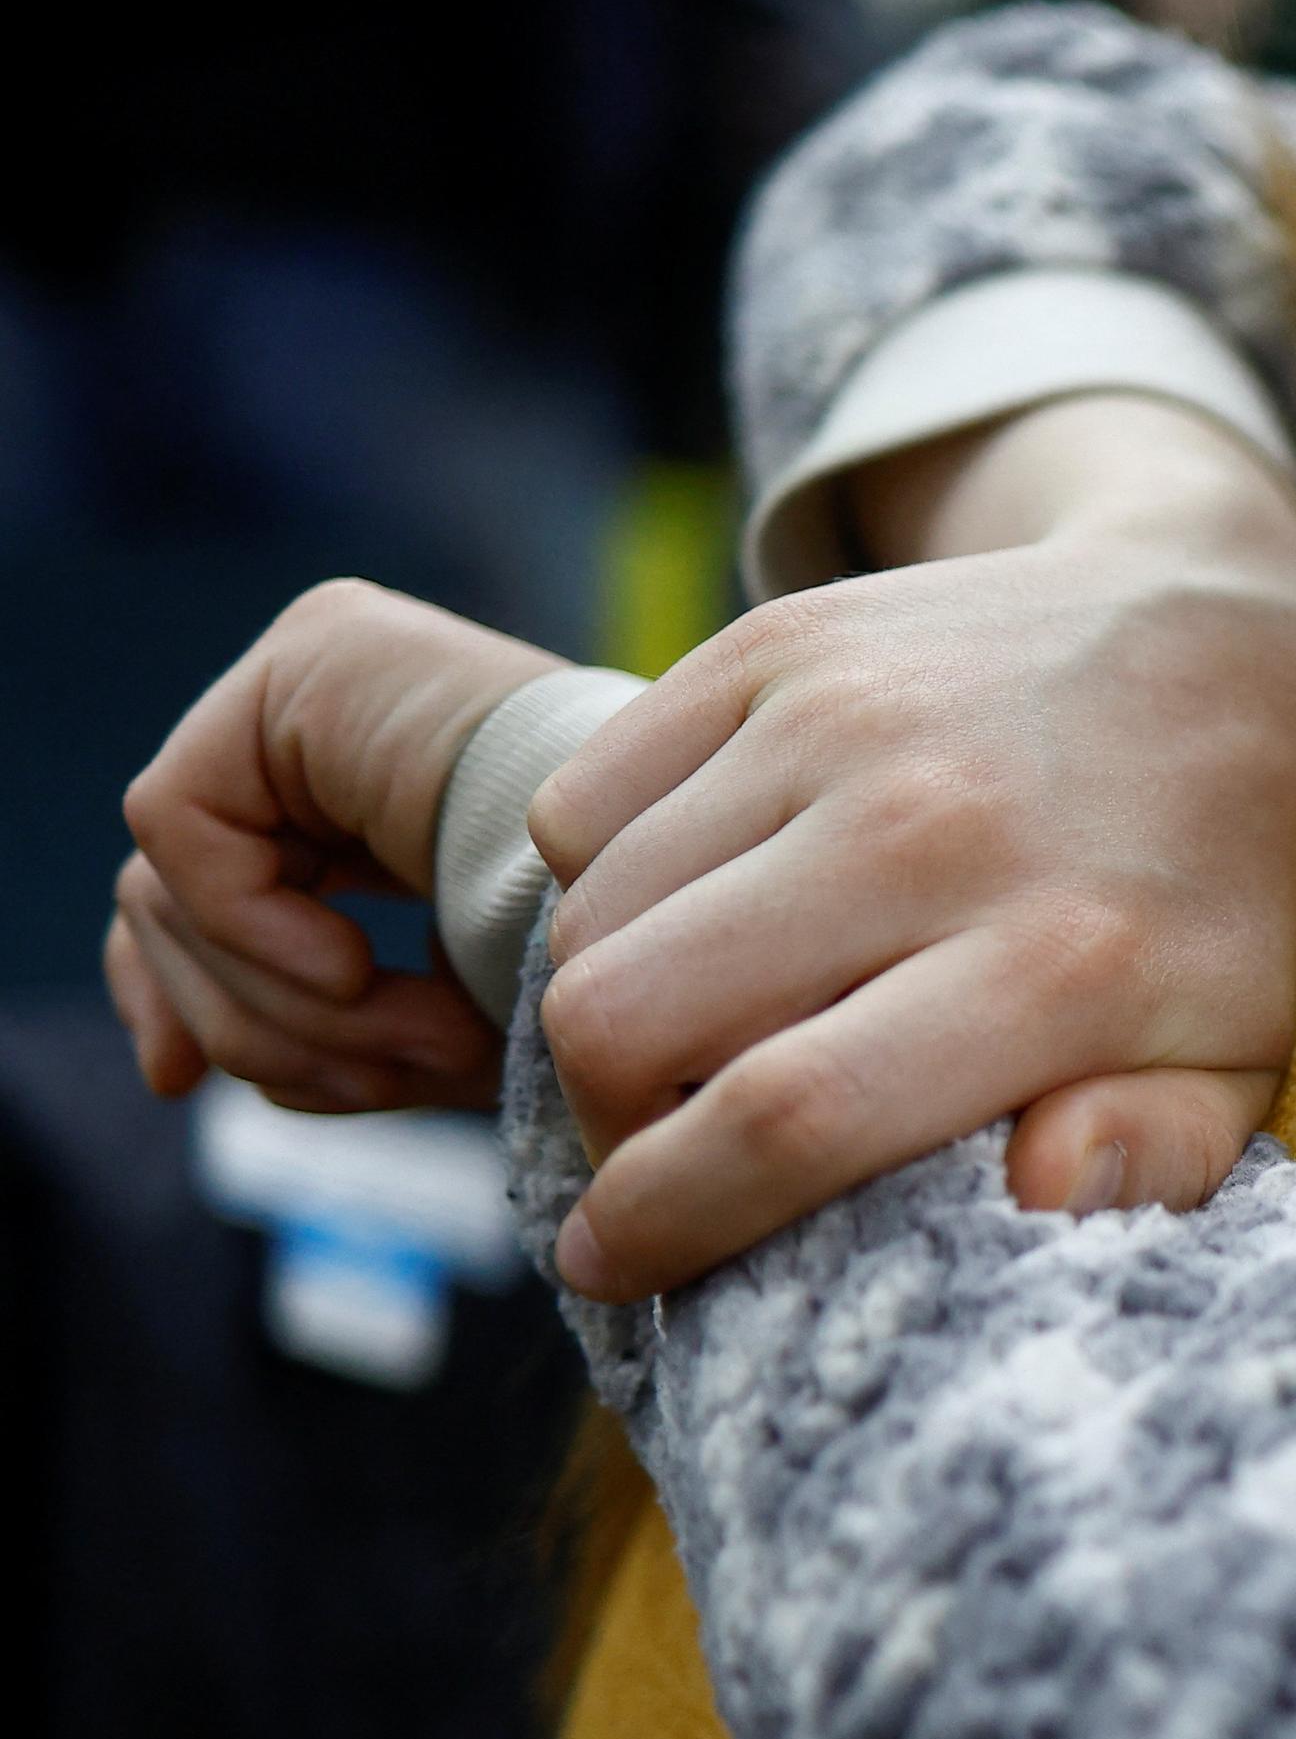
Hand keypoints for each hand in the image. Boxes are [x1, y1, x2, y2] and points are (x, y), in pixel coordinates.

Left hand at [107, 580, 565, 1112]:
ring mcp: (316, 666)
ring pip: (172, 882)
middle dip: (255, 1025)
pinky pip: (181, 821)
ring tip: (412, 1048)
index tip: (183, 1085)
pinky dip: (249, 925)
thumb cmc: (607, 976)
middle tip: (382, 1084)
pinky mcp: (309, 654)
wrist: (690, 903)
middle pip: (170, 900)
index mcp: (356, 779)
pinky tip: (353, 969)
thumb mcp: (431, 1018)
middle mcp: (324, 708)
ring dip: (283, 1008)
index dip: (179, 993)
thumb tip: (162, 1067)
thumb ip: (301, 1023)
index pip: (186, 887)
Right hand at [529, 395, 1295, 1300]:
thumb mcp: (1233, 1053)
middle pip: (630, 1017)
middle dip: (605, 1121)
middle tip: (655, 1145)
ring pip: (591, 914)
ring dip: (604, 1004)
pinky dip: (602, 881)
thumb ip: (1153, 1154)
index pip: (791, 1115)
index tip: (616, 1264)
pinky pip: (582, 801)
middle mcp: (934, 827)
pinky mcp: (781, 644)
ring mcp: (843, 717)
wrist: (1220, 649)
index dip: (669, 1216)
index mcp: (1057, 962)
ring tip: (684, 1037)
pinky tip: (696, 912)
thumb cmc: (1202, 899)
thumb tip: (1041, 1193)